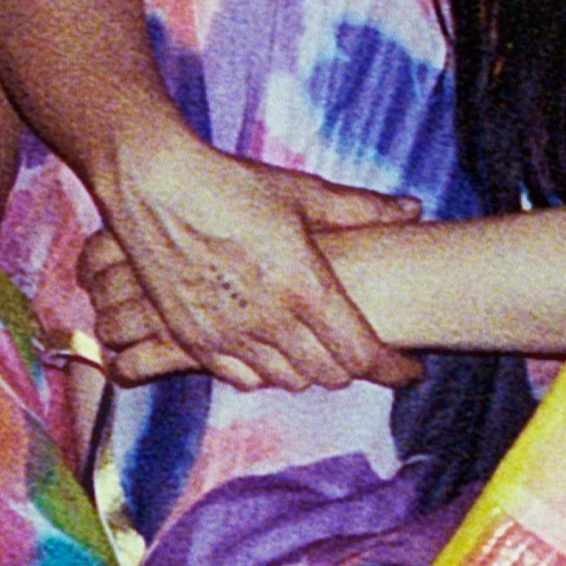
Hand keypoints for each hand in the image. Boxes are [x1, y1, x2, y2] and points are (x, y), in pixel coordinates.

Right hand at [90, 133, 415, 390]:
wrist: (152, 186)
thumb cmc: (229, 184)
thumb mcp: (301, 193)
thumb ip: (362, 209)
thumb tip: (413, 210)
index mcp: (303, 285)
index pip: (362, 354)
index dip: (393, 368)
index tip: (408, 368)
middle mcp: (268, 320)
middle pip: (329, 375)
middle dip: (353, 367)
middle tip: (361, 350)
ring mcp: (227, 334)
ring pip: (288, 381)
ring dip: (309, 370)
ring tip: (316, 348)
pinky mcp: (191, 339)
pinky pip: (241, 378)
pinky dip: (264, 372)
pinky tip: (269, 349)